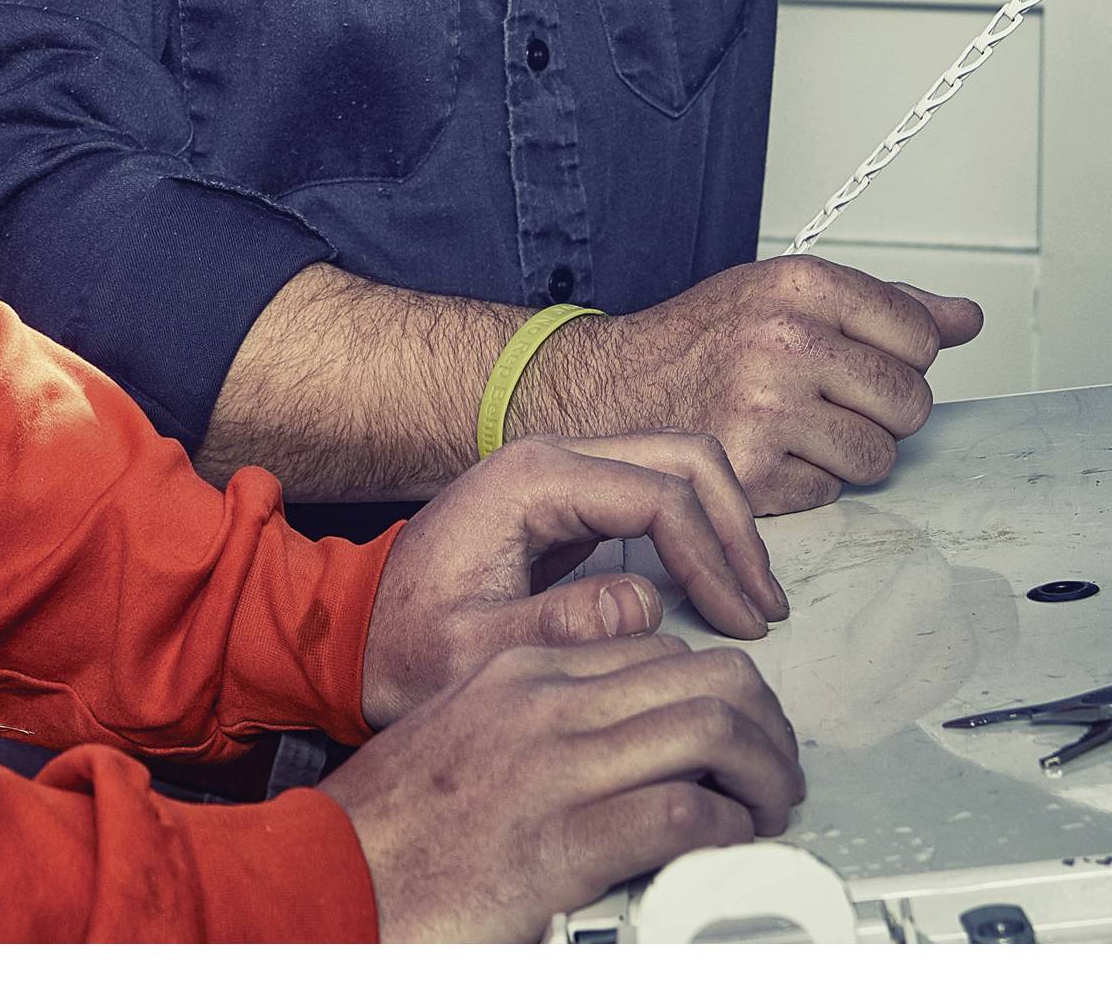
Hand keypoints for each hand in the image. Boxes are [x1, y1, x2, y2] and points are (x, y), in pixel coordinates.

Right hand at [320, 635, 803, 941]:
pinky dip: (725, 829)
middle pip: (703, 675)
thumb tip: (613, 728)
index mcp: (525, 667)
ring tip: (772, 803)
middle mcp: (546, 702)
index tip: (738, 725)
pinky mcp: (560, 843)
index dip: (720, 686)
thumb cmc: (390, 824)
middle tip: (776, 766)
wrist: (323, 878)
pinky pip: (679, 814)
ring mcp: (554, 768)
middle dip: (763, 720)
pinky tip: (728, 844)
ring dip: (763, 770)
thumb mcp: (465, 729)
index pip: (660, 646)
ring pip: (708, 730)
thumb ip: (538, 713)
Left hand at [358, 432, 785, 726]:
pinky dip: (695, 529)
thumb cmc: (400, 647)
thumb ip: (561, 627)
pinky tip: (712, 582)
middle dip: (734, 528)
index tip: (741, 621)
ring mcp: (562, 470)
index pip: (656, 495)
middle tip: (763, 605)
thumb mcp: (472, 654)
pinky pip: (652, 491)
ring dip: (723, 523)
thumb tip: (650, 606)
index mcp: (533, 481)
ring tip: (749, 597)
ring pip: (674, 464)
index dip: (711, 556)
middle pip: (681, 456)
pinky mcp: (568, 498)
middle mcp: (553, 457)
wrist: (348, 632)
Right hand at [519, 258, 982, 514]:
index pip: (920, 334)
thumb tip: (967, 318)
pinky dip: (808, 484)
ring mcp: (768, 408)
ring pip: (879, 456)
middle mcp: (786, 340)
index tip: (869, 360)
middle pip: (909, 401)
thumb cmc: (703, 341)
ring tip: (802, 429)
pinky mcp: (752, 471)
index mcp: (800, 284)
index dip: (904, 357)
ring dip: (851, 453)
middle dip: (884, 411)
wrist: (610, 389)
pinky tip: (770, 455)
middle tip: (836, 403)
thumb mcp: (785, 295)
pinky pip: (830, 492)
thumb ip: (883, 304)